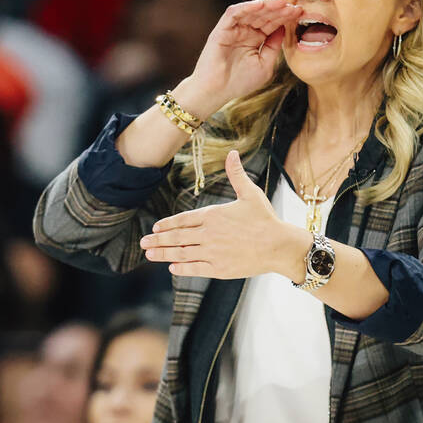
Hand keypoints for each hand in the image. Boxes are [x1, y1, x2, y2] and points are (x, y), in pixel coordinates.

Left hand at [140, 150, 309, 279]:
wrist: (279, 245)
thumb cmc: (265, 219)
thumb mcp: (250, 194)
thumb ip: (236, 175)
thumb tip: (232, 153)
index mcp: (213, 215)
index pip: (183, 220)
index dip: (167, 224)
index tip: (155, 228)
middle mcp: (209, 234)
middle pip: (177, 237)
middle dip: (158, 240)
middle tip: (143, 243)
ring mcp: (213, 252)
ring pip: (181, 253)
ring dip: (163, 254)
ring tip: (150, 254)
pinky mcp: (220, 268)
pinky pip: (195, 268)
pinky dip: (182, 268)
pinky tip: (172, 268)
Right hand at [176, 0, 303, 116]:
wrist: (216, 91)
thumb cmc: (239, 82)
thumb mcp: (265, 64)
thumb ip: (274, 46)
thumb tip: (284, 28)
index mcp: (255, 39)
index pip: (272, 24)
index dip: (286, 18)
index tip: (300, 14)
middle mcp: (245, 31)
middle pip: (264, 15)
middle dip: (280, 10)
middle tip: (295, 6)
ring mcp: (233, 29)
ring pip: (252, 11)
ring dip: (267, 5)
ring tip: (283, 3)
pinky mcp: (222, 28)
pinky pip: (235, 13)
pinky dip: (247, 7)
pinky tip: (262, 4)